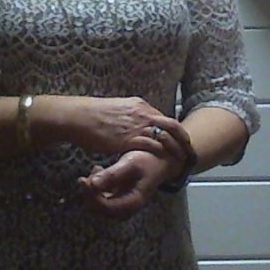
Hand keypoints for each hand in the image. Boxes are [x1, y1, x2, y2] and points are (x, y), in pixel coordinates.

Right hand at [52, 95, 188, 157]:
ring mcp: (138, 126)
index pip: (162, 117)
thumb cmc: (91, 116)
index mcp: (138, 105)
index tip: (178, 139)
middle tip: (189, 150)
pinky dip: (164, 156)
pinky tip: (168, 165)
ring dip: (176, 149)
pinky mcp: (131, 139)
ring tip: (183, 161)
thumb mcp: (115, 111)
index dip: (172, 129)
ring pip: (166, 137)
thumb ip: (126, 117)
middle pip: (171, 125)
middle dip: (182, 138)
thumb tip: (129, 124)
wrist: (79, 118)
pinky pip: (154, 148)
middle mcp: (142, 113)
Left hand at [78, 149, 178, 219]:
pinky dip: (98, 187)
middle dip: (90, 194)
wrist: (162, 158)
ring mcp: (124, 202)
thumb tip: (91, 184)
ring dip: (93, 190)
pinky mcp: (121, 195)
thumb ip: (112, 174)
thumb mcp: (131, 164)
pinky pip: (104, 197)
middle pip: (101, 209)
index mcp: (132, 202)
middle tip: (86, 175)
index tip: (82, 180)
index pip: (105, 207)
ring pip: (101, 204)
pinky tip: (100, 170)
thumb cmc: (149, 160)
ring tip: (96, 169)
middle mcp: (127, 207)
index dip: (91, 195)